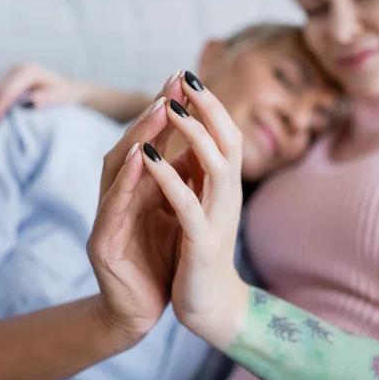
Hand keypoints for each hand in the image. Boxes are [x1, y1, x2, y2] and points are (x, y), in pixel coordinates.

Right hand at [0, 63, 87, 118]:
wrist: (68, 88)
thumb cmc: (65, 93)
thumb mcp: (61, 95)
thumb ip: (48, 97)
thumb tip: (34, 100)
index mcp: (29, 71)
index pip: (9, 90)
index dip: (1, 105)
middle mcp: (18, 69)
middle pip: (0, 89)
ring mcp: (13, 73)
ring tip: (0, 121)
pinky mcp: (10, 80)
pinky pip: (1, 92)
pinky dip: (1, 103)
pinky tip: (2, 115)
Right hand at [87, 72, 188, 342]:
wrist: (143, 310)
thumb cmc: (161, 258)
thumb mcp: (175, 212)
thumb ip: (178, 181)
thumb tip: (198, 143)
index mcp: (139, 190)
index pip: (152, 142)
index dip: (167, 110)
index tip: (186, 80)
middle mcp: (120, 196)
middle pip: (133, 146)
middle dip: (154, 113)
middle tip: (174, 82)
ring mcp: (108, 218)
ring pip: (117, 169)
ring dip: (139, 137)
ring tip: (160, 109)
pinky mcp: (103, 244)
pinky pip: (112, 208)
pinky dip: (126, 181)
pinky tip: (140, 158)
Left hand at [140, 73, 246, 348]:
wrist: (209, 305)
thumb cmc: (199, 250)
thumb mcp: (202, 203)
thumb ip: (200, 172)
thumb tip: (193, 134)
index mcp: (225, 186)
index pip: (225, 134)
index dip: (209, 104)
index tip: (188, 75)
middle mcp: (229, 196)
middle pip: (228, 140)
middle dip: (208, 106)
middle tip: (186, 76)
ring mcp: (219, 218)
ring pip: (216, 165)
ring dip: (193, 134)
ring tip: (171, 107)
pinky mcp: (203, 243)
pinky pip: (188, 205)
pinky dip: (169, 178)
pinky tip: (149, 158)